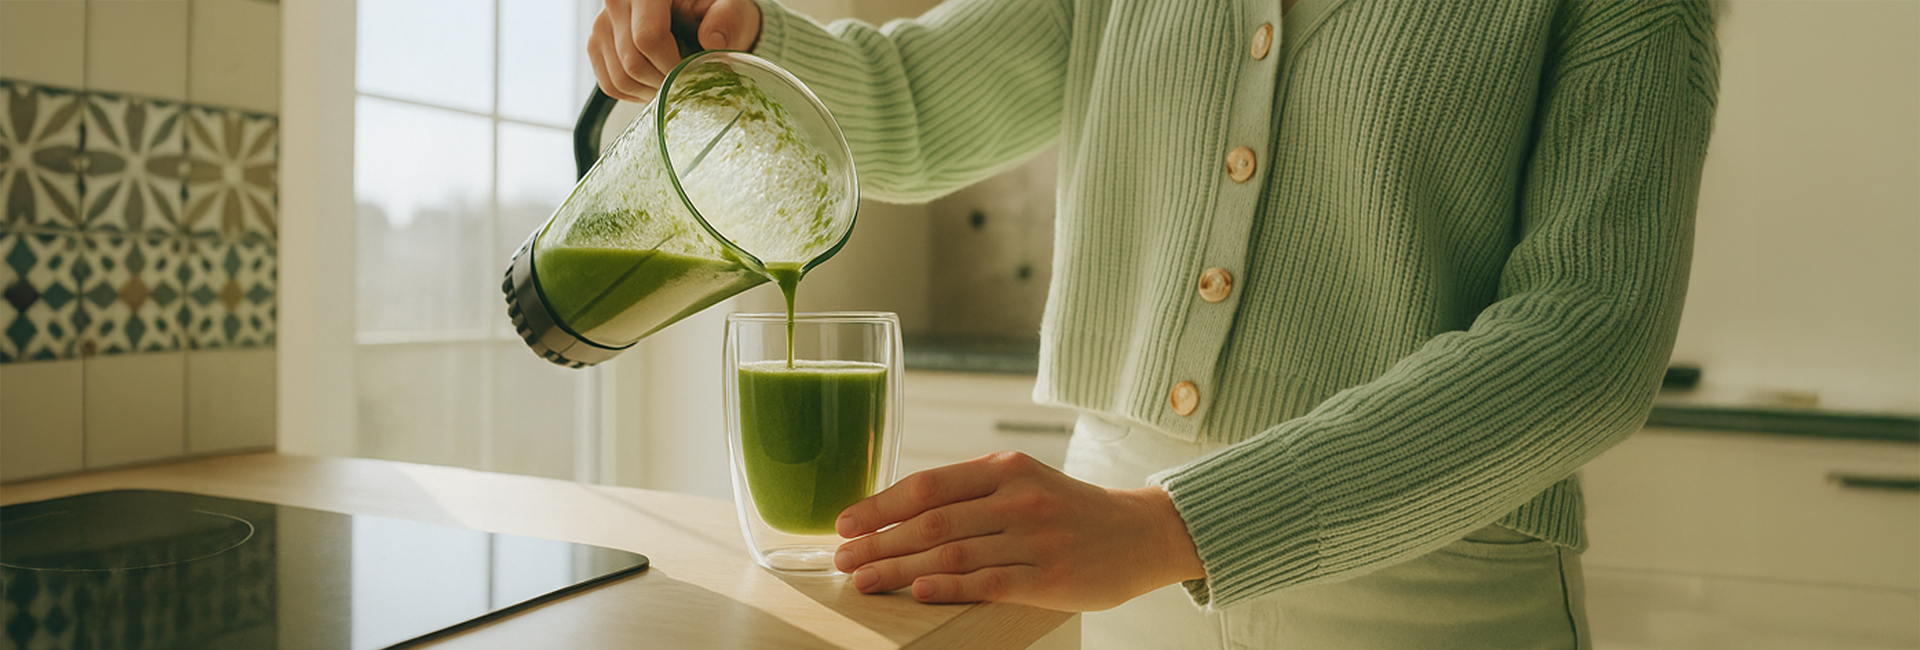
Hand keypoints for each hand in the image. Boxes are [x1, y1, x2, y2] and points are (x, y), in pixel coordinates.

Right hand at [589, 0, 762, 102]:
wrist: (696, 12)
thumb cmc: (715, 9)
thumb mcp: (730, 8)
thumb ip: (726, 19)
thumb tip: (712, 42)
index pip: (648, 38)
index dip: (673, 66)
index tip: (693, 74)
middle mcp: (617, 2)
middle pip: (633, 62)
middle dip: (663, 83)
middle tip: (686, 84)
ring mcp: (602, 24)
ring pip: (619, 78)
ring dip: (650, 92)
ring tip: (673, 85)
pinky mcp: (597, 44)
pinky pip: (609, 84)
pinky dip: (634, 94)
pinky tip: (655, 85)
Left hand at [834, 452, 1205, 610]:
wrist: (1141, 534)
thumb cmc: (1070, 510)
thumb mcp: (1024, 482)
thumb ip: (971, 492)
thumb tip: (898, 511)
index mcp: (1005, 469)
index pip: (929, 485)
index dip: (881, 505)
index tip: (845, 522)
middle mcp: (1017, 500)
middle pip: (931, 522)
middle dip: (878, 542)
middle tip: (841, 559)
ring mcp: (1034, 540)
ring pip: (951, 554)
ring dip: (899, 570)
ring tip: (863, 581)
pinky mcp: (1049, 579)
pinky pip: (988, 583)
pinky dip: (948, 588)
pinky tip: (917, 593)